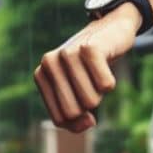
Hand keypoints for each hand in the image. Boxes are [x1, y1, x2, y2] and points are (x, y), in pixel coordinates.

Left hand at [33, 9, 139, 132]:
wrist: (110, 30)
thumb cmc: (90, 68)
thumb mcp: (77, 94)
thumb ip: (75, 119)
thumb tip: (89, 123)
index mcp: (41, 75)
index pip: (60, 119)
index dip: (78, 118)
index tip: (82, 98)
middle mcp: (49, 62)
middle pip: (73, 112)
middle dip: (88, 104)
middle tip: (90, 82)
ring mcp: (67, 53)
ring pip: (91, 101)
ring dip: (100, 92)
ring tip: (96, 71)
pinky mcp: (90, 48)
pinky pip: (106, 86)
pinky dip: (111, 81)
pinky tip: (106, 63)